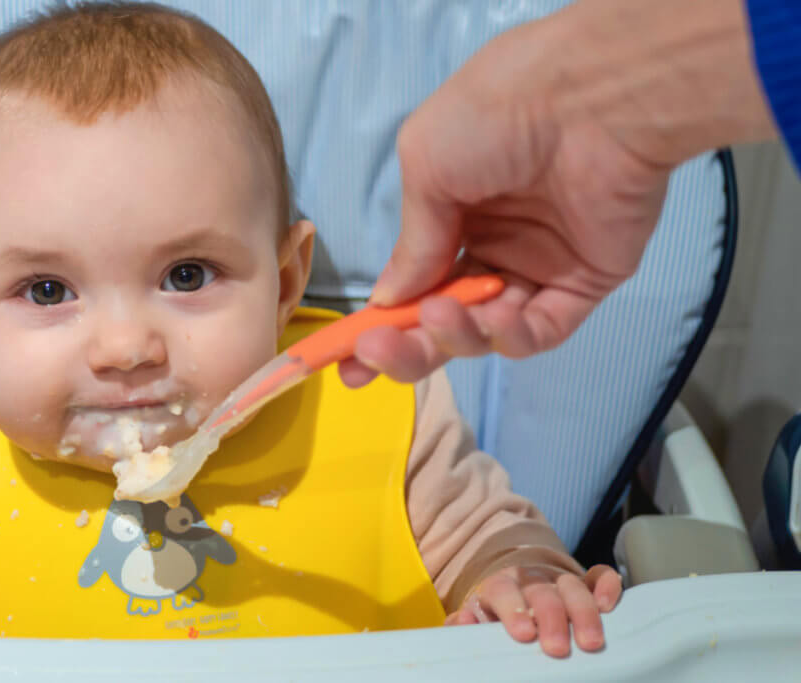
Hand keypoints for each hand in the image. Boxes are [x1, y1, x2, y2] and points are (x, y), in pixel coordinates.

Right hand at [341, 0, 774, 386]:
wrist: (587, 101)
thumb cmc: (495, 119)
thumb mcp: (427, 167)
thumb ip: (412, 243)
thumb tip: (388, 301)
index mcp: (452, 216)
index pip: (413, 284)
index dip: (381, 324)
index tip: (344, 361)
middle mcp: (492, 247)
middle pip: (443, 319)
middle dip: (406, 346)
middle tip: (374, 355)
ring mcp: (536, 270)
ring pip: (486, 332)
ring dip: (455, 335)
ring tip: (441, 312)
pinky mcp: (581, 287)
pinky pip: (540, 331)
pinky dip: (512, 336)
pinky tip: (495, 318)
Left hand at [446, 564, 622, 657]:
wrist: (518, 599)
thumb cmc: (497, 618)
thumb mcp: (477, 620)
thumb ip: (464, 623)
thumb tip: (463, 621)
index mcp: (500, 586)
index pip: (503, 590)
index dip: (513, 609)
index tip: (524, 633)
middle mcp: (531, 580)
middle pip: (542, 591)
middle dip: (551, 618)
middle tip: (557, 648)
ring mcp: (560, 581)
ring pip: (573, 586)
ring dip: (582, 612)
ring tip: (590, 642)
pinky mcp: (586, 585)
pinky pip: (599, 577)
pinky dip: (607, 586)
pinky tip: (608, 606)